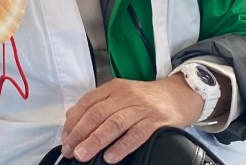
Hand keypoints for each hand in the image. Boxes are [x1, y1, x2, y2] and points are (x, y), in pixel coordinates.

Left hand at [60, 74, 201, 163]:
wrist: (180, 95)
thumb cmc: (147, 99)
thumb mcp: (121, 94)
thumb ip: (97, 104)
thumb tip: (71, 117)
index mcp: (114, 88)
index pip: (87, 103)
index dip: (74, 121)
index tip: (65, 138)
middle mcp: (126, 95)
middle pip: (97, 114)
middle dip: (80, 133)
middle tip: (70, 150)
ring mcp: (142, 108)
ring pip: (114, 123)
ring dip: (96, 140)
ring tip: (83, 154)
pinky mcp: (156, 120)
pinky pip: (137, 134)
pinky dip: (122, 146)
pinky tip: (111, 157)